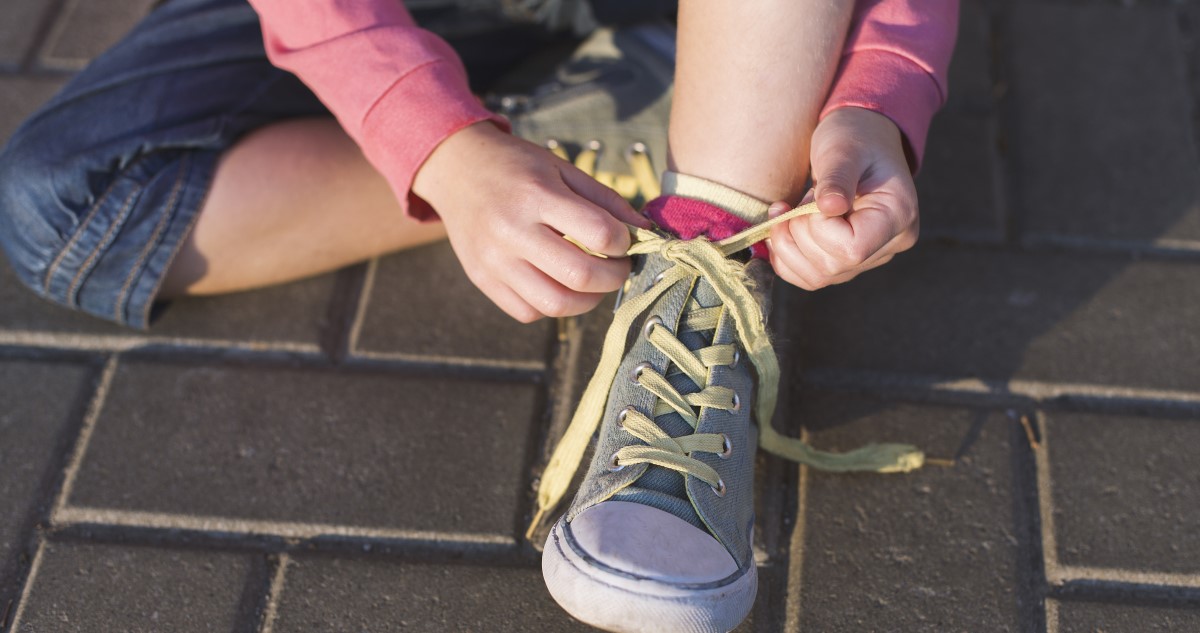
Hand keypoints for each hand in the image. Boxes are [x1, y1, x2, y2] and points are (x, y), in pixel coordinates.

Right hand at [412, 122, 649, 322]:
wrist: (456, 169)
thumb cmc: (516, 167)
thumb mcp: (562, 169)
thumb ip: (605, 200)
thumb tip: (644, 232)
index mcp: (536, 195)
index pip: (598, 233)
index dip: (623, 242)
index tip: (625, 240)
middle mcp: (511, 231)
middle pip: (580, 275)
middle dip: (614, 277)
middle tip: (619, 267)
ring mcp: (494, 261)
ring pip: (555, 304)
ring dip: (588, 300)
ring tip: (594, 283)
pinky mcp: (482, 279)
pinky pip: (527, 312)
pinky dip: (553, 307)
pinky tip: (559, 286)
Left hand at [767, 107, 918, 289]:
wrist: (860, 139)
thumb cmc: (856, 137)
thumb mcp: (844, 149)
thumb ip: (837, 178)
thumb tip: (828, 207)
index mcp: (898, 217)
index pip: (852, 249)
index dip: (820, 230)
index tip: (813, 199)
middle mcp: (888, 245)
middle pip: (831, 266)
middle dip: (798, 234)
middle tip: (794, 202)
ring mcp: (867, 257)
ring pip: (817, 277)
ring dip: (787, 247)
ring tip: (783, 212)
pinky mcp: (844, 261)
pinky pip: (809, 277)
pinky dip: (786, 258)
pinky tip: (781, 230)